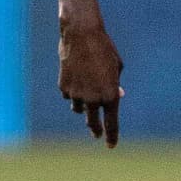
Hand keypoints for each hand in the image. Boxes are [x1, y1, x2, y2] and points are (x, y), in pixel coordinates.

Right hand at [58, 23, 123, 146]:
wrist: (82, 34)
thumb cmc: (104, 49)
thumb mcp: (116, 67)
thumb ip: (115, 85)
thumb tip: (117, 97)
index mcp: (110, 95)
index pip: (111, 123)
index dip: (111, 136)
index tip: (110, 146)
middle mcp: (93, 99)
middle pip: (93, 123)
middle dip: (95, 130)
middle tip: (97, 134)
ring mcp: (76, 95)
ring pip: (79, 109)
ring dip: (84, 105)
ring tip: (87, 90)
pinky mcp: (64, 88)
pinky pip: (70, 96)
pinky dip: (74, 91)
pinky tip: (77, 76)